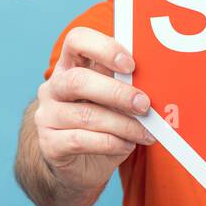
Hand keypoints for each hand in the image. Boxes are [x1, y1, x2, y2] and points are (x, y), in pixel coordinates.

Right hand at [34, 27, 154, 195]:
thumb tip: (158, 84)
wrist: (80, 166)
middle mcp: (53, 87)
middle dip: (117, 92)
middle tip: (144, 104)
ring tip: (145, 132)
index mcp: (71, 66)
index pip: (77, 40)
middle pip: (79, 80)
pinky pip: (81, 140)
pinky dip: (111, 143)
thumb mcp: (115, 100)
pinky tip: (126, 145)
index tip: (130, 65)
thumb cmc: (104, 124)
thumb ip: (127, 86)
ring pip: (86, 115)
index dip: (104, 48)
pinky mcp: (50, 144)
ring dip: (123, 124)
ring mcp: (47, 116)